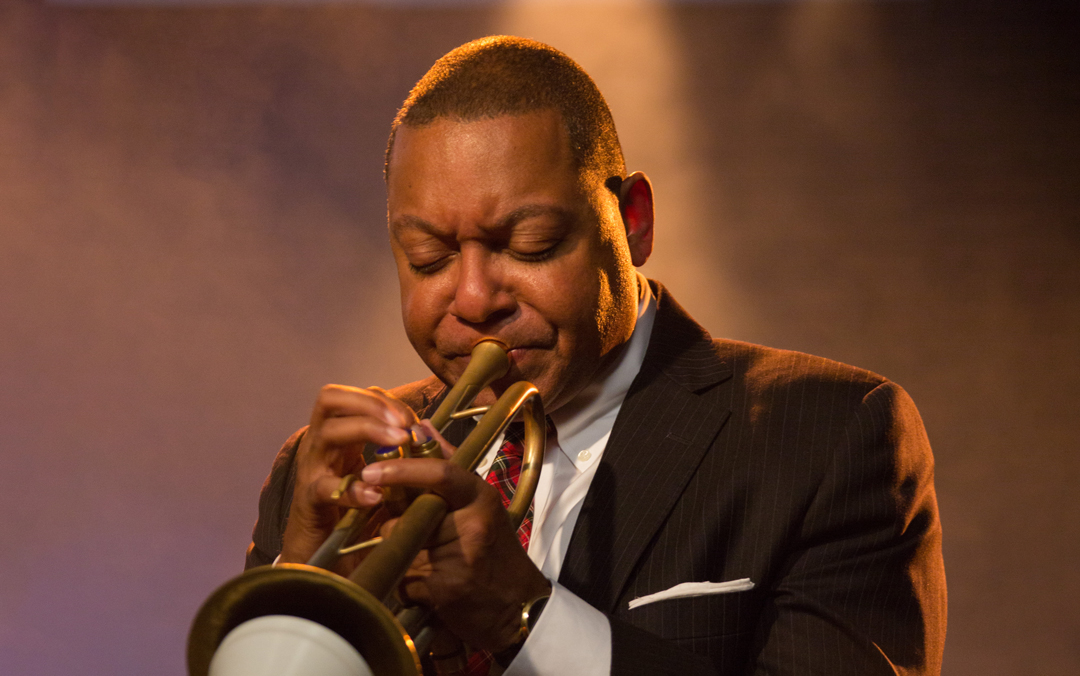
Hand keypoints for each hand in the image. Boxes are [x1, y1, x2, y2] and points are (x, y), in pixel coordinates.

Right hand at [279, 385, 416, 565]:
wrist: (319, 564)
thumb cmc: (354, 518)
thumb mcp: (380, 480)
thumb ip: (400, 457)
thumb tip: (426, 431)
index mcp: (338, 439)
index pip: (352, 397)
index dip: (382, 399)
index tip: (411, 419)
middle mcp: (320, 447)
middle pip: (330, 399)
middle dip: (371, 404)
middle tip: (402, 423)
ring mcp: (311, 471)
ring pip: (327, 431)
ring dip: (366, 430)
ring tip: (397, 444)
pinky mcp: (308, 503)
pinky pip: (325, 487)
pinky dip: (353, 488)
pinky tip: (375, 496)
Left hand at [361, 454, 551, 651]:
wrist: (517, 605)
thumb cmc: (495, 548)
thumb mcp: (479, 502)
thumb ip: (447, 462)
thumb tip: (420, 425)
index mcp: (481, 497)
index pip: (441, 473)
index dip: (402, 470)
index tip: (370, 472)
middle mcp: (474, 525)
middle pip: (408, 517)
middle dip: (400, 526)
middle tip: (418, 535)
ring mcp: (461, 559)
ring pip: (402, 548)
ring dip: (404, 556)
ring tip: (432, 562)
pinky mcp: (446, 590)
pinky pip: (404, 580)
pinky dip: (408, 584)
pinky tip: (431, 585)